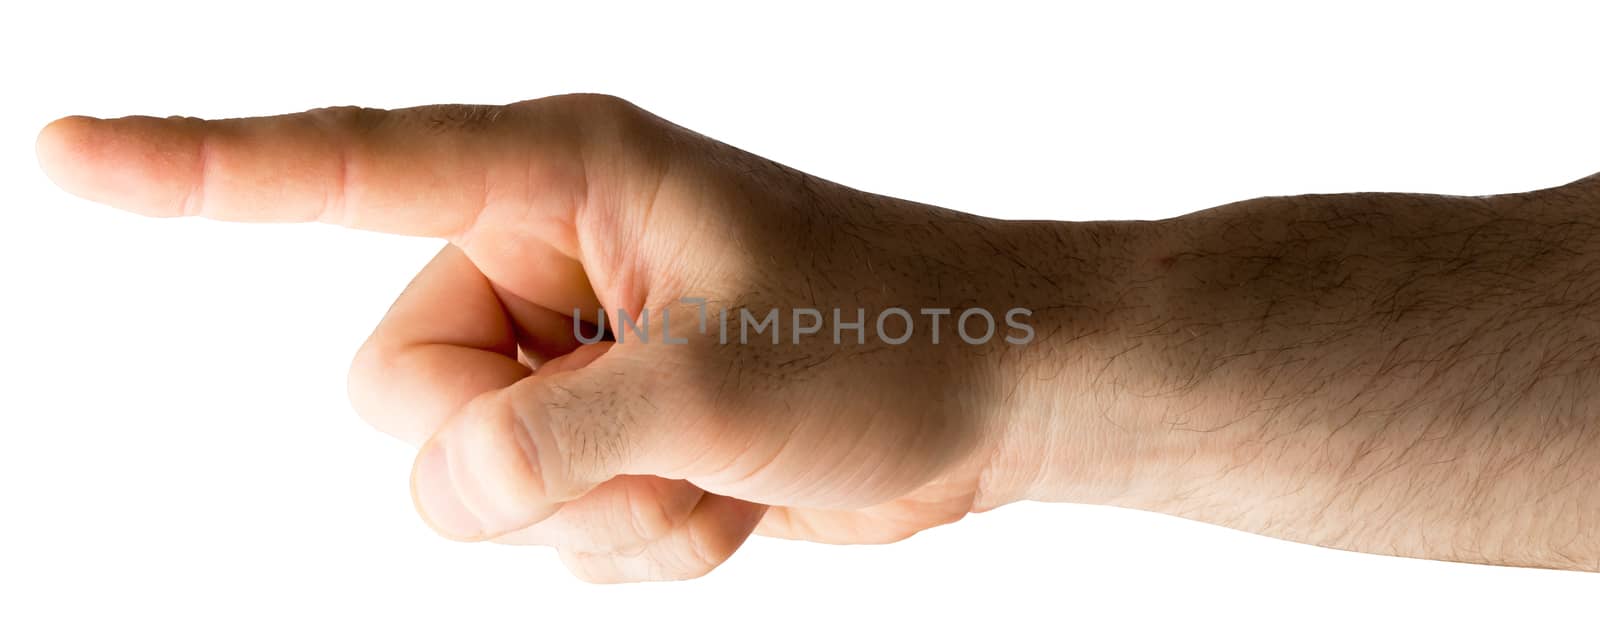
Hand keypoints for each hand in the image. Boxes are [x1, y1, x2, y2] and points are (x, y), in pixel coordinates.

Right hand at [36, 95, 1065, 581]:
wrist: (989, 399)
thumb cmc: (892, 340)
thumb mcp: (721, 386)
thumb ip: (550, 437)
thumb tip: (442, 484)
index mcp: (561, 174)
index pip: (350, 166)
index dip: (199, 167)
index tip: (63, 154)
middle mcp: (541, 254)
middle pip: (396, 390)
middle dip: (517, 455)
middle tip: (655, 434)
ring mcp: (566, 350)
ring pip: (463, 478)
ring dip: (592, 510)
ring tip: (711, 463)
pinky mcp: (598, 428)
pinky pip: (537, 524)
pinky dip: (634, 538)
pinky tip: (725, 494)